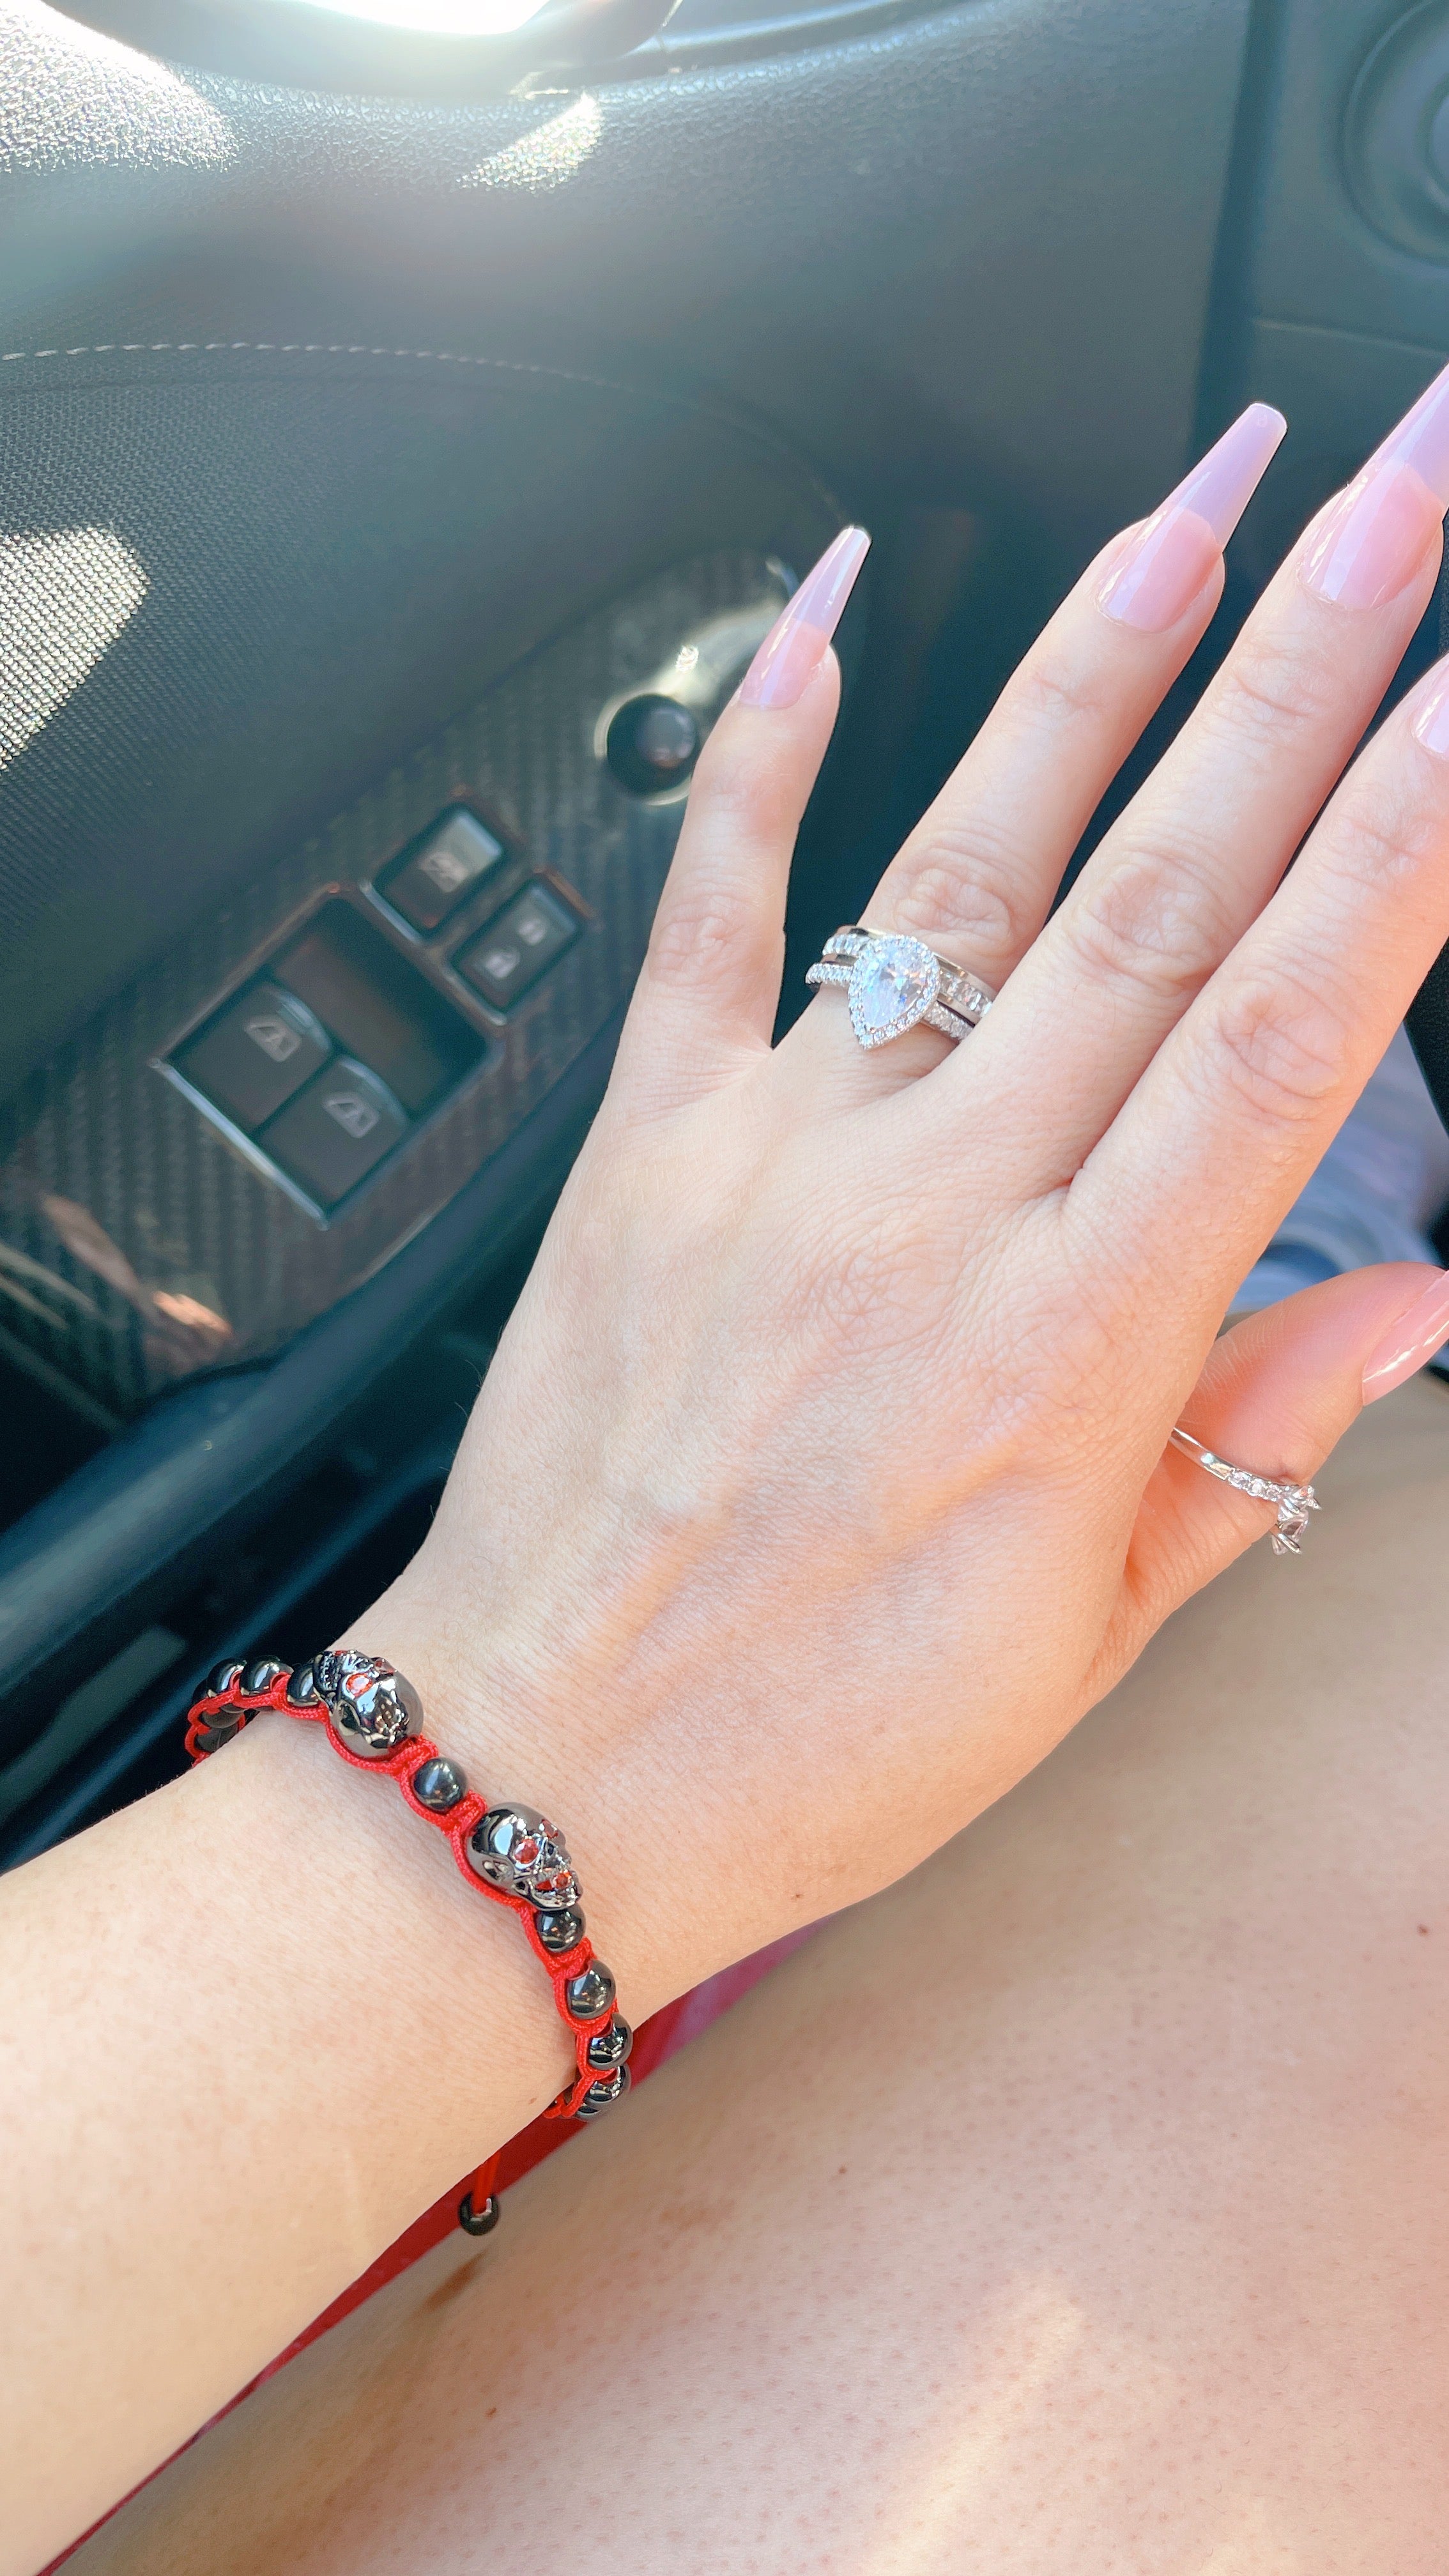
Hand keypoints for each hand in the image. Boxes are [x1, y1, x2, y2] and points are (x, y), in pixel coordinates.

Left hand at [371, 386, 1448, 2013]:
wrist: (543, 1773)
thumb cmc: (819, 1735)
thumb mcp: (1082, 1637)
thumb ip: (1246, 1442)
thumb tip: (1407, 1304)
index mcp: (1076, 1336)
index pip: (1289, 1032)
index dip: (1408, 839)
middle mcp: (937, 1208)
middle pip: (1165, 892)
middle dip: (1308, 665)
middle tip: (1403, 489)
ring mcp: (781, 1153)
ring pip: (968, 859)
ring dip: (1100, 662)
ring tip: (1205, 497)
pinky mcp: (646, 1145)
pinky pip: (708, 913)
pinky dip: (765, 753)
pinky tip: (830, 608)